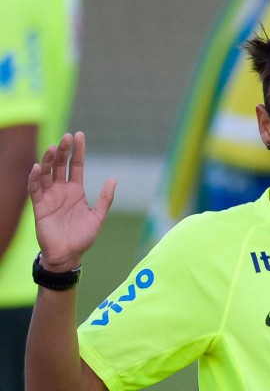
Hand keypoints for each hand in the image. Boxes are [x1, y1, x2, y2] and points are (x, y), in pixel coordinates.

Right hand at [28, 132, 116, 271]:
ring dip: (47, 160)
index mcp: (76, 191)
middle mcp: (62, 190)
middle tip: (66, 136)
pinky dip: (35, 178)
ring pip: (46, 173)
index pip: (76, 166)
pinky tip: (37, 168)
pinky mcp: (39, 206)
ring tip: (52, 147)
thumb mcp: (98, 216)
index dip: (78, 151)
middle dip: (63, 150)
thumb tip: (113, 179)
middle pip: (60, 165)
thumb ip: (105, 198)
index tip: (79, 135)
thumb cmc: (83, 237)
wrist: (68, 255)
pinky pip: (35, 189)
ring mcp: (50, 197)